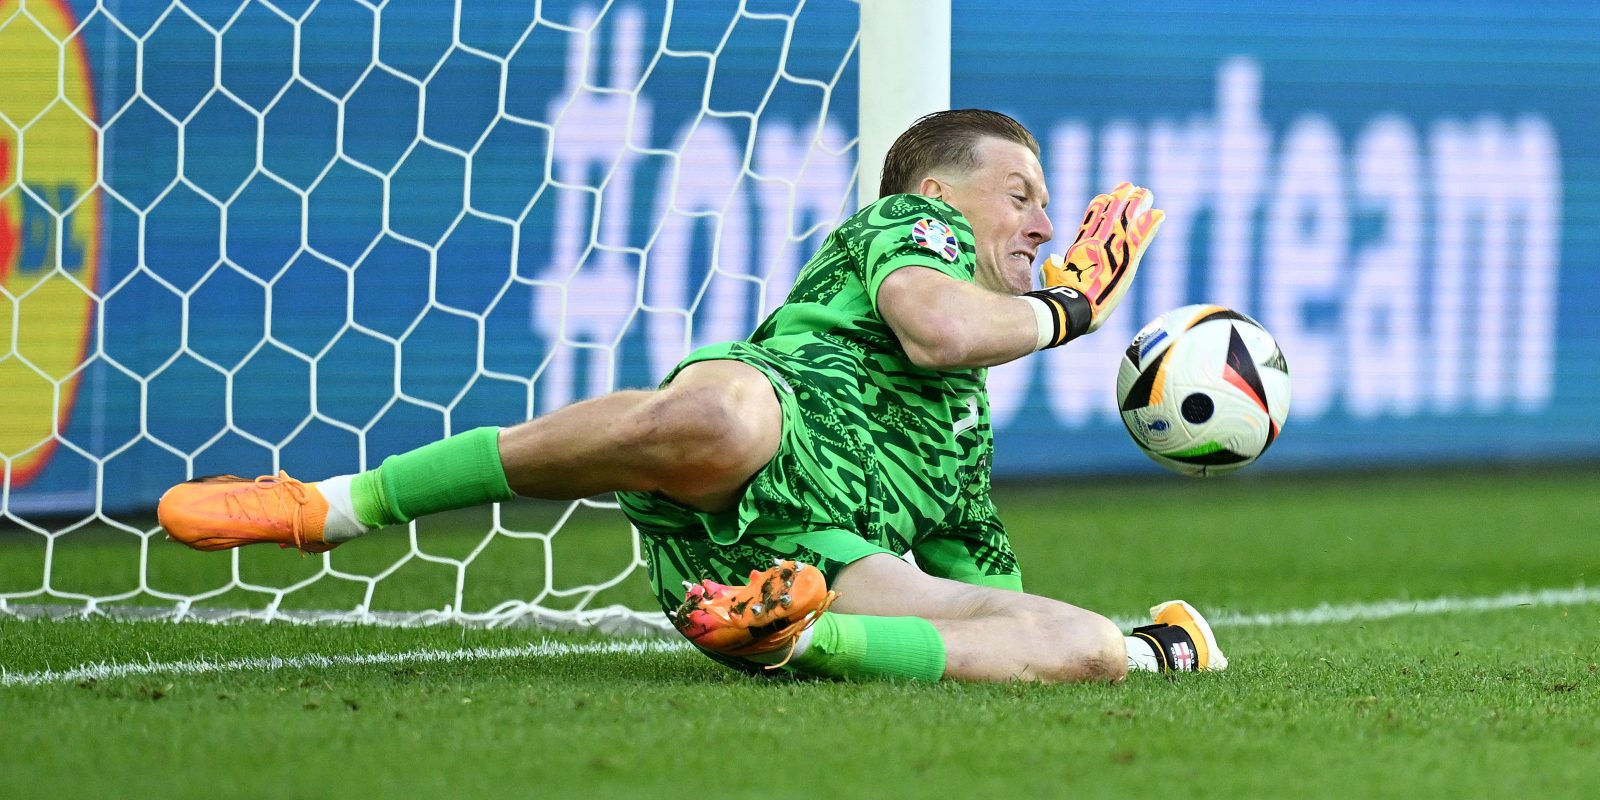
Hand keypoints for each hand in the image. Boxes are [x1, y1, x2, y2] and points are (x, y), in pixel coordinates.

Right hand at [1038, 182, 1164, 334]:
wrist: (1071, 306)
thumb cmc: (1059, 297)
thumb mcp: (1053, 278)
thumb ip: (1053, 267)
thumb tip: (1050, 262)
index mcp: (1080, 248)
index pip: (1090, 222)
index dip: (1099, 208)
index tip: (1106, 196)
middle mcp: (1096, 244)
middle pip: (1110, 215)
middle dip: (1120, 200)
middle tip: (1129, 187)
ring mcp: (1111, 250)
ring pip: (1126, 221)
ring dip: (1137, 206)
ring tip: (1146, 193)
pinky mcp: (1126, 261)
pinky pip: (1141, 238)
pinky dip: (1150, 226)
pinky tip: (1159, 214)